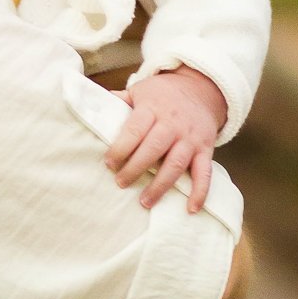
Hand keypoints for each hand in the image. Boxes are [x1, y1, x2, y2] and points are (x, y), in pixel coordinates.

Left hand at [103, 66, 227, 212]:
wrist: (201, 89)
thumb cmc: (163, 94)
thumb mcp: (141, 90)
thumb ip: (120, 100)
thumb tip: (92, 104)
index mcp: (153, 109)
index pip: (134, 130)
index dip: (120, 148)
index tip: (108, 163)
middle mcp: (173, 124)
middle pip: (153, 149)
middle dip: (135, 168)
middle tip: (120, 183)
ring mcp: (190, 138)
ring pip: (176, 164)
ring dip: (160, 186)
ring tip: (144, 201)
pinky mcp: (205, 150)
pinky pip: (204, 173)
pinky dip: (200, 192)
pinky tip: (190, 209)